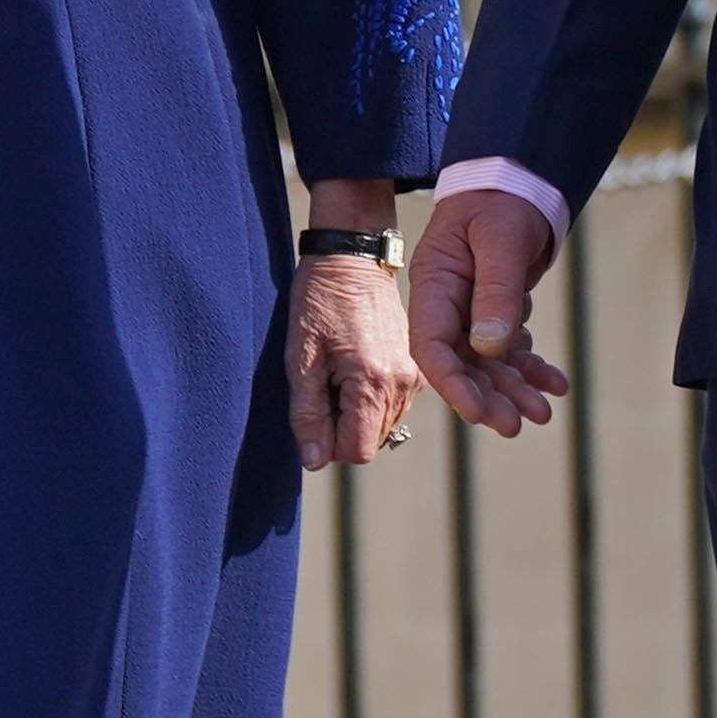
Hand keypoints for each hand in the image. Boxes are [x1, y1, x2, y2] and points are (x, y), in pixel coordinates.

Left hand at [287, 250, 423, 469]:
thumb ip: (307, 413)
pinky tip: (354, 369)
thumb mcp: (301, 357)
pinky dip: (372, 400)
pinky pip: (393, 406)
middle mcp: (403, 383)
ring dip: (357, 414)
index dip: (328, 444)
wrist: (352, 257)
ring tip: (337, 373)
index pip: (356, 451)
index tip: (312, 412)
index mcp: (374, 382)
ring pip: (383, 426)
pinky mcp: (415, 366)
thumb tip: (314, 460)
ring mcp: (414, 375)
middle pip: (371, 441)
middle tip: (322, 386)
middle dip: (342, 428)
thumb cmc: (320, 301)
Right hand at [409, 189, 570, 436]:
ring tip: (543, 412)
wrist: (519, 178)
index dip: (453, 383)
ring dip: (513, 388)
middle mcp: (448, 302)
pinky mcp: (494, 309)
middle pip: (461, 363)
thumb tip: (490, 349)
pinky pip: (509, 348)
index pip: (432, 345)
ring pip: (487, 362)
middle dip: (488, 397)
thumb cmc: (503, 199)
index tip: (479, 412)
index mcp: (435, 284)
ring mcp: (470, 308)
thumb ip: (496, 292)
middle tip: (517, 426)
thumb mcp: (501, 239)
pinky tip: (555, 383)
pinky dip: (531, 367)